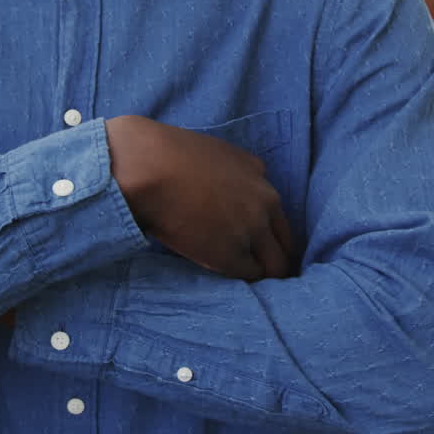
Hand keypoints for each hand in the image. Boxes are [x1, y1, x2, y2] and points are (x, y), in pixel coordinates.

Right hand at [105, 115, 293, 280]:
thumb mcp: (213, 152)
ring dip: (262, 272)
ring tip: (247, 281)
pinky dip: (239, 278)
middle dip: (276, 256)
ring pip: (274, 265)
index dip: (268, 230)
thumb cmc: (166, 155)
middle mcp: (264, 202)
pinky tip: (224, 276)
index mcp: (258, 174)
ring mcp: (251, 230)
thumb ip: (232, 172)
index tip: (258, 241)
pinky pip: (247, 275)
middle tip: (260, 268)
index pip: (277, 213)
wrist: (147, 168)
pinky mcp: (232, 255)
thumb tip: (229, 190)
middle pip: (286, 243)